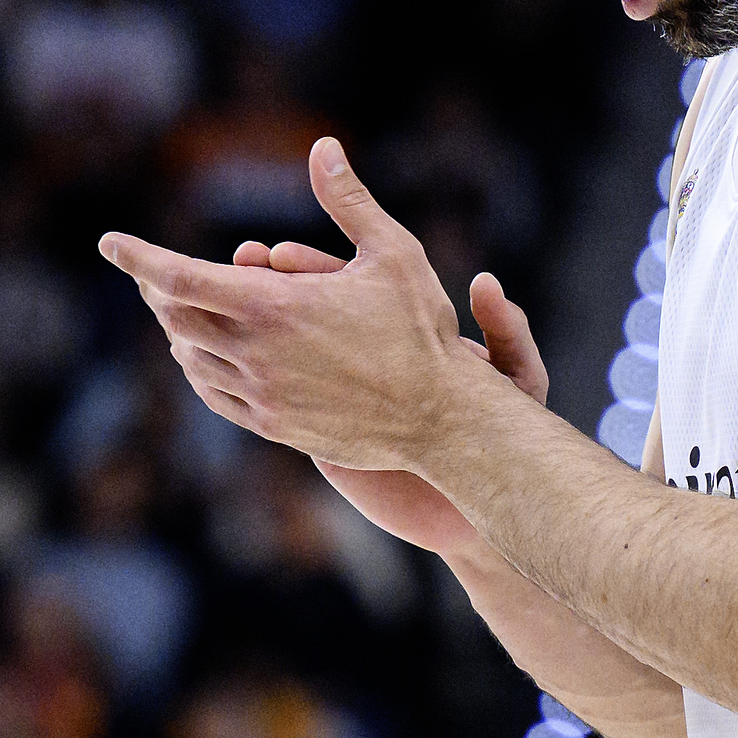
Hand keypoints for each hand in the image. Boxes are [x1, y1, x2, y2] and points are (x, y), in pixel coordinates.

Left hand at [100, 138, 486, 470]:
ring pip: (191, 357)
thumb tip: (323, 146)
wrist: (440, 419)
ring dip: (178, 328)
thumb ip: (348, 200)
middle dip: (155, 288)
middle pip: (175, 316)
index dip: (137, 257)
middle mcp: (255, 352)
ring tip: (174, 309)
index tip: (109, 242)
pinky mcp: (272, 426)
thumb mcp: (392, 252)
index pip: (179, 276)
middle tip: (147, 272)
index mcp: (273, 305)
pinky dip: (198, 369)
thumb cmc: (423, 331)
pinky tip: (201, 356)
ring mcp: (260, 394)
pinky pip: (214, 394)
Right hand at [224, 237, 549, 554]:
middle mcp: (360, 349)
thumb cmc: (497, 426)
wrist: (477, 483)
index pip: (343, 285)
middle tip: (239, 268)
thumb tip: (487, 282)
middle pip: (301, 310)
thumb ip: (506, 331)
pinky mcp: (319, 429)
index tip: (279, 254)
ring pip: (280, 349)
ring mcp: (334, 387)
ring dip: (250, 330)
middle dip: (265, 289)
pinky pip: (276, 394)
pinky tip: (227, 365)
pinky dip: (250, 378)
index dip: (309, 268)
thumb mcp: (514, 375)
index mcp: (400, 325)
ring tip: (224, 310)